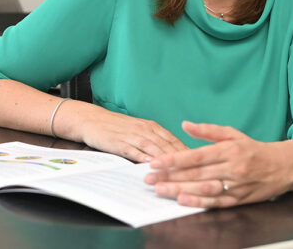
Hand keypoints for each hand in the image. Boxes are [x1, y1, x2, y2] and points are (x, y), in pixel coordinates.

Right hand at [65, 103, 186, 162]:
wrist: (90, 119)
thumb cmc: (114, 127)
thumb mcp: (137, 130)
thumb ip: (153, 141)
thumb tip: (171, 155)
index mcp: (151, 126)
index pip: (174, 140)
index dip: (188, 153)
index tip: (202, 164)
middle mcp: (145, 129)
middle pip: (168, 146)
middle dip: (183, 160)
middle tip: (197, 172)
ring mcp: (132, 135)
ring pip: (154, 149)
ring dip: (167, 162)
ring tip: (179, 173)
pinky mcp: (119, 142)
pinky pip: (134, 152)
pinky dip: (145, 160)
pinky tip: (152, 168)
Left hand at [144, 121, 292, 207]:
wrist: (285, 166)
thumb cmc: (254, 149)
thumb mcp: (232, 134)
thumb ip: (208, 130)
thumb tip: (185, 124)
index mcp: (228, 150)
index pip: (196, 155)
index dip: (174, 159)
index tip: (156, 162)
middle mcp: (231, 168)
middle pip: (196, 173)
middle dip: (170, 176)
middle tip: (150, 178)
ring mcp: (236, 185)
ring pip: (203, 189)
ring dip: (180, 190)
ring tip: (160, 190)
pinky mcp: (239, 199)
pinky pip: (216, 202)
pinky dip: (199, 202)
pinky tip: (183, 201)